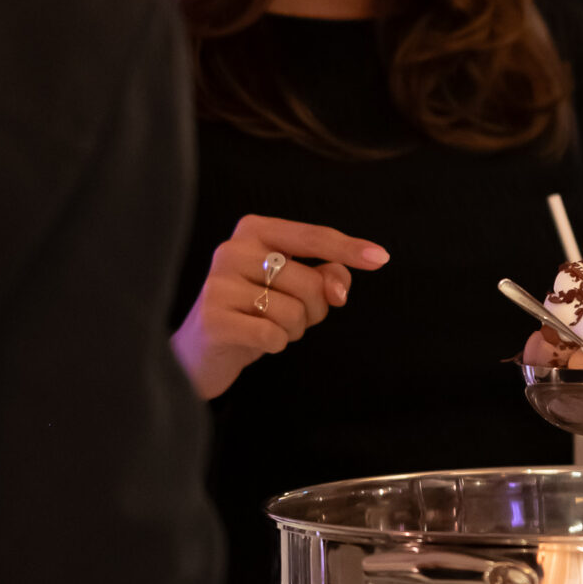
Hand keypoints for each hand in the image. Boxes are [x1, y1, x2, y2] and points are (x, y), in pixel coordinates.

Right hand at [172, 215, 388, 399]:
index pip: (313, 237)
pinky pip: (274, 335)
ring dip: (293, 329)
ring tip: (268, 327)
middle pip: (311, 281)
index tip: (382, 258)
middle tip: (289, 317)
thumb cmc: (256, 312)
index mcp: (254, 231)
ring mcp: (219, 283)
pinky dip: (276, 344)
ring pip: (294, 311)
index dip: (349, 249)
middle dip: (314, 309)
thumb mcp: (296, 289)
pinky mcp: (213, 318)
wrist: (200, 352)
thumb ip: (327, 277)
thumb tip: (338, 288)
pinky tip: (256, 342)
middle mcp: (233, 249)